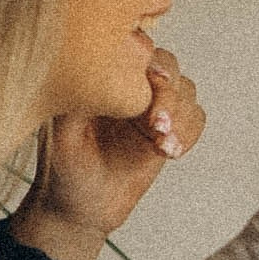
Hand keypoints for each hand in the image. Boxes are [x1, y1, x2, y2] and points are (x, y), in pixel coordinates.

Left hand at [15, 50, 204, 259]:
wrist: (80, 210)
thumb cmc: (64, 168)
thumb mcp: (63, 131)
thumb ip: (83, 99)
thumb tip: (106, 72)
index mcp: (103, 76)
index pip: (137, 49)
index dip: (148, 64)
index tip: (150, 83)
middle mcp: (130, 87)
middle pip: (168, 67)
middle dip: (168, 96)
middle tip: (157, 125)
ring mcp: (151, 108)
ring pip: (186, 91)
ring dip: (181, 117)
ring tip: (163, 146)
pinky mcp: (167, 132)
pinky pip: (195, 119)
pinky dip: (188, 133)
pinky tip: (169, 152)